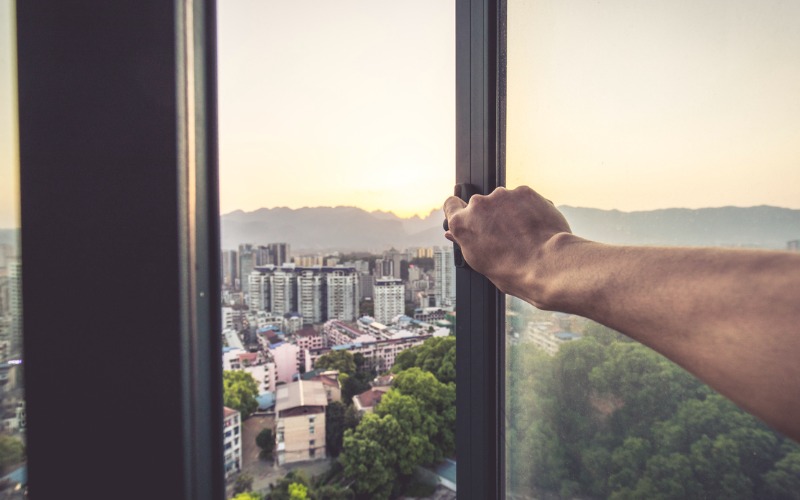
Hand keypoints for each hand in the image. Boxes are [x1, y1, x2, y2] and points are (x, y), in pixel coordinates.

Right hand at [443, 186, 571, 306]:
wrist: (546, 264)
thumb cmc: (512, 271)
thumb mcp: (480, 262)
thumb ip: (465, 241)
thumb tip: (453, 233)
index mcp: (462, 224)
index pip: (450, 204)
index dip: (459, 210)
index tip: (468, 216)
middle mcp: (478, 205)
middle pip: (480, 205)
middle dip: (490, 215)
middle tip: (504, 235)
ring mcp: (502, 196)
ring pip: (503, 200)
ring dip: (510, 211)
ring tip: (524, 234)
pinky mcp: (524, 191)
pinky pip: (522, 197)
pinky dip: (528, 208)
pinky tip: (535, 226)